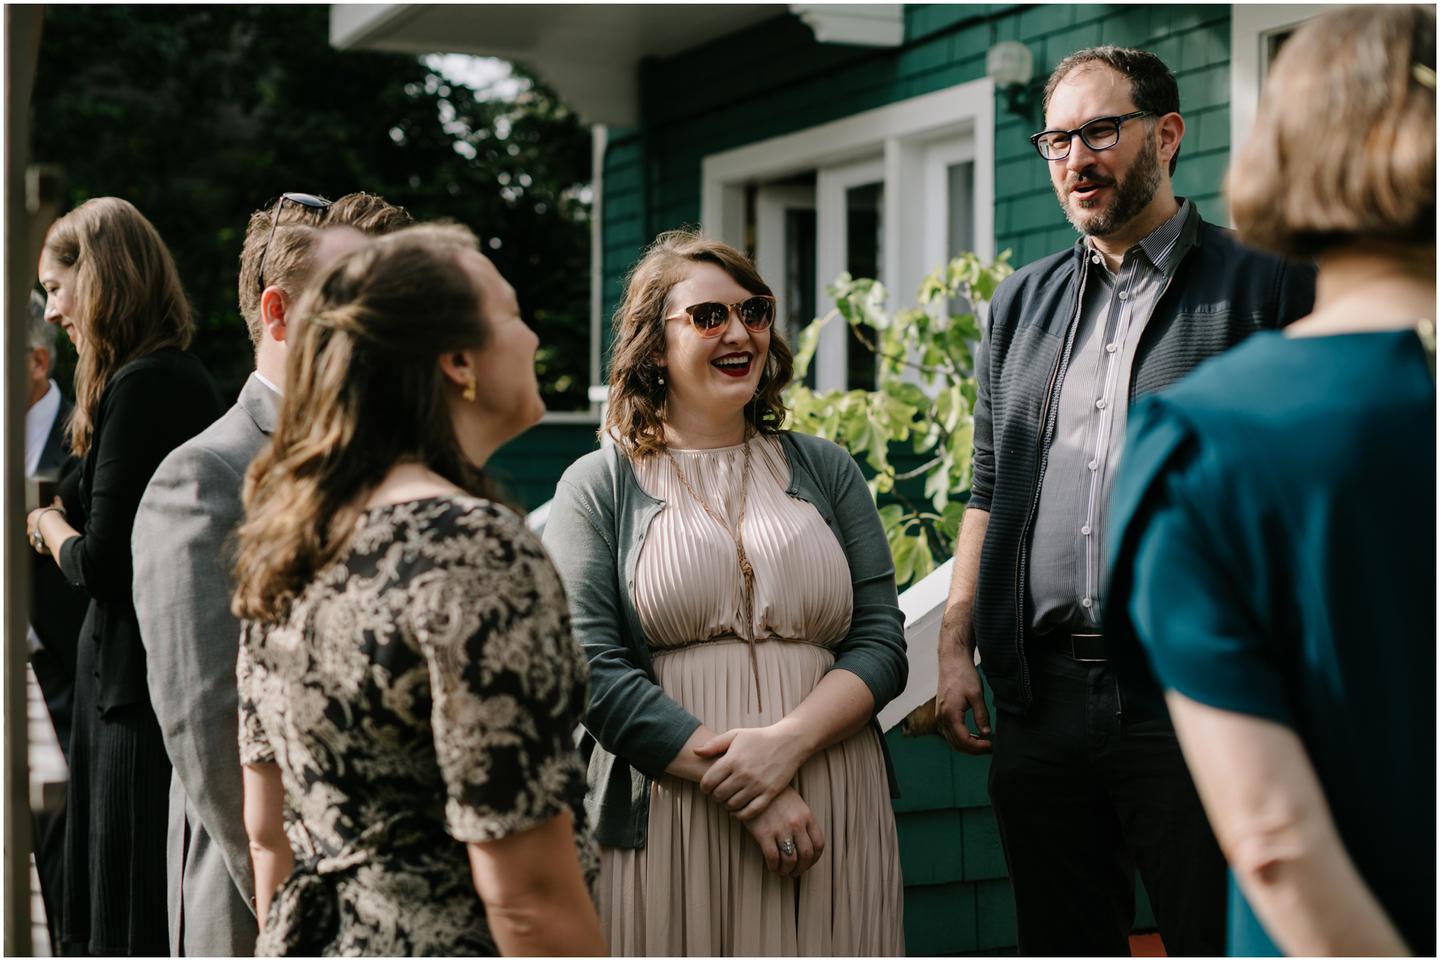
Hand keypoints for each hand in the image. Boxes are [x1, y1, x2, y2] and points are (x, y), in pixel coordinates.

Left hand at [26, 497, 62, 554]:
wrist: (51, 524)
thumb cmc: (53, 515)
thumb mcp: (57, 507)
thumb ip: (57, 502)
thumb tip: (57, 497)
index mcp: (32, 517)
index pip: (35, 519)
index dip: (43, 521)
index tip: (50, 522)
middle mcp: (30, 527)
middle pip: (34, 530)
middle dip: (41, 531)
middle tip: (50, 531)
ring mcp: (33, 536)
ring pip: (36, 539)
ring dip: (42, 539)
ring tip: (51, 540)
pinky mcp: (37, 544)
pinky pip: (40, 547)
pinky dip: (44, 547)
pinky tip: (51, 547)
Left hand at [695, 724, 807, 819]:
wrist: (788, 742)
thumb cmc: (759, 737)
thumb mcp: (735, 735)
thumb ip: (714, 745)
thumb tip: (695, 752)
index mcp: (732, 760)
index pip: (708, 782)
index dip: (704, 787)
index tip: (708, 787)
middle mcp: (743, 774)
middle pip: (719, 795)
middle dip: (715, 796)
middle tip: (719, 793)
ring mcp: (757, 785)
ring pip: (732, 805)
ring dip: (727, 805)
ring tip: (729, 799)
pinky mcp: (769, 793)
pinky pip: (750, 812)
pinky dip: (741, 814)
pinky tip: (739, 809)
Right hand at [741, 787, 824, 878]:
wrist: (753, 785)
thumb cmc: (775, 795)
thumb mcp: (796, 803)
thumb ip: (803, 821)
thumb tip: (806, 844)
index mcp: (807, 816)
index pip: (819, 844)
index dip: (814, 859)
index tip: (808, 863)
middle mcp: (796, 823)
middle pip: (806, 855)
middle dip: (801, 868)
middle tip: (795, 872)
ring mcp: (781, 829)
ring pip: (790, 860)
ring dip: (787, 870)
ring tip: (783, 871)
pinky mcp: (764, 834)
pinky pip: (773, 858)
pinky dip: (774, 867)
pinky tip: (772, 867)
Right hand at [936, 636, 991, 754]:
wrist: (952, 662)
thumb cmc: (964, 675)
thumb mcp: (977, 695)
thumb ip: (981, 716)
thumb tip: (986, 733)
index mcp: (950, 714)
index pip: (963, 740)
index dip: (978, 747)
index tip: (991, 745)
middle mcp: (941, 718)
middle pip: (956, 744)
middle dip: (973, 750)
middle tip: (990, 748)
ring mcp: (939, 717)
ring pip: (952, 740)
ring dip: (967, 746)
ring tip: (984, 744)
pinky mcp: (941, 714)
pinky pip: (949, 733)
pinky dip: (961, 739)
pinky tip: (973, 736)